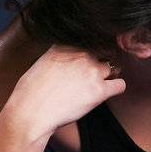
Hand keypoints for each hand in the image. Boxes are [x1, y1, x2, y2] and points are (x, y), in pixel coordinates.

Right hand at [0, 44, 126, 142]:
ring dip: (107, 75)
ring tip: (97, 85)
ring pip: (113, 67)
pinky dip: (116, 88)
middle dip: (99, 62)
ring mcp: (92, 71)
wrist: (31, 111)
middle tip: (92, 75)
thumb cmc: (30, 92)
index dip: (91, 51)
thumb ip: (58, 55)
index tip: (88, 60)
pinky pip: (120, 85)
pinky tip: (107, 92)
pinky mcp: (99, 90)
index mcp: (66, 45)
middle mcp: (81, 54)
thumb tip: (66, 59)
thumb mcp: (41, 62)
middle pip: (103, 52)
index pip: (89, 40)